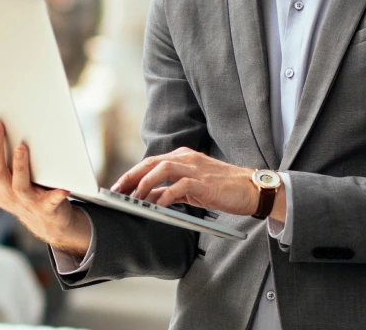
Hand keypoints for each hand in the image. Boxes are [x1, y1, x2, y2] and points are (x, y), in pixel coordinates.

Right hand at [0, 121, 90, 254]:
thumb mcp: (8, 177)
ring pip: (19, 184)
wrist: (47, 221)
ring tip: (22, 148)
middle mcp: (5, 195)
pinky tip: (64, 188)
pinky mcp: (47, 208)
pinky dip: (56, 195)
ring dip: (19, 165)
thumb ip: (2, 158)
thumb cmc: (27, 189)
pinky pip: (51, 202)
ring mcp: (25, 202)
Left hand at [111, 148, 259, 216]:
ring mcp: (196, 168)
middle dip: (130, 177)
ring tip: (133, 200)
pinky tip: (158, 206)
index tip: (115, 189)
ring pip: (162, 168)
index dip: (131, 175)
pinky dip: (165, 195)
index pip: (151, 162)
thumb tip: (146, 198)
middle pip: (151, 162)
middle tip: (114, 193)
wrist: (251, 188)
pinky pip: (180, 186)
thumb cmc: (222, 189)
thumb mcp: (191, 189)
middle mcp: (187, 159)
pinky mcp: (205, 182)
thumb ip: (170, 190)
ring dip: (144, 183)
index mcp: (184, 158)